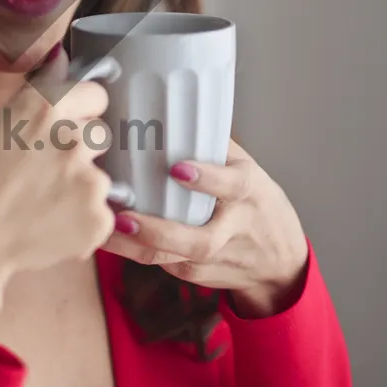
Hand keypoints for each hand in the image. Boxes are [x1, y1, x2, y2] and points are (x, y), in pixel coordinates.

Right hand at [0, 47, 116, 353]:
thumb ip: (33, 101)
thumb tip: (60, 62)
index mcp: (46, 107)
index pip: (94, 93)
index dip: (81, 108)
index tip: (70, 121)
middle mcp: (74, 137)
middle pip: (99, 133)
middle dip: (79, 148)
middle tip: (46, 169)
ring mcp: (91, 180)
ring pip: (98, 177)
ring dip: (78, 187)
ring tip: (39, 206)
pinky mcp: (99, 219)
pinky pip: (99, 214)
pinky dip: (79, 221)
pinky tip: (46, 227)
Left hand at [101, 140, 309, 317]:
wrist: (281, 263)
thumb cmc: (256, 205)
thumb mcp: (247, 170)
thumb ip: (214, 146)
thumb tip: (171, 111)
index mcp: (249, 193)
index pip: (233, 186)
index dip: (207, 179)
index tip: (178, 169)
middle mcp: (236, 228)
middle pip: (202, 240)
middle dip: (161, 232)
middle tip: (125, 217)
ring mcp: (219, 257)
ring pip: (177, 260)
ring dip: (138, 247)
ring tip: (106, 231)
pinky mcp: (201, 275)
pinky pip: (167, 266)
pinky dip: (138, 254)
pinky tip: (112, 240)